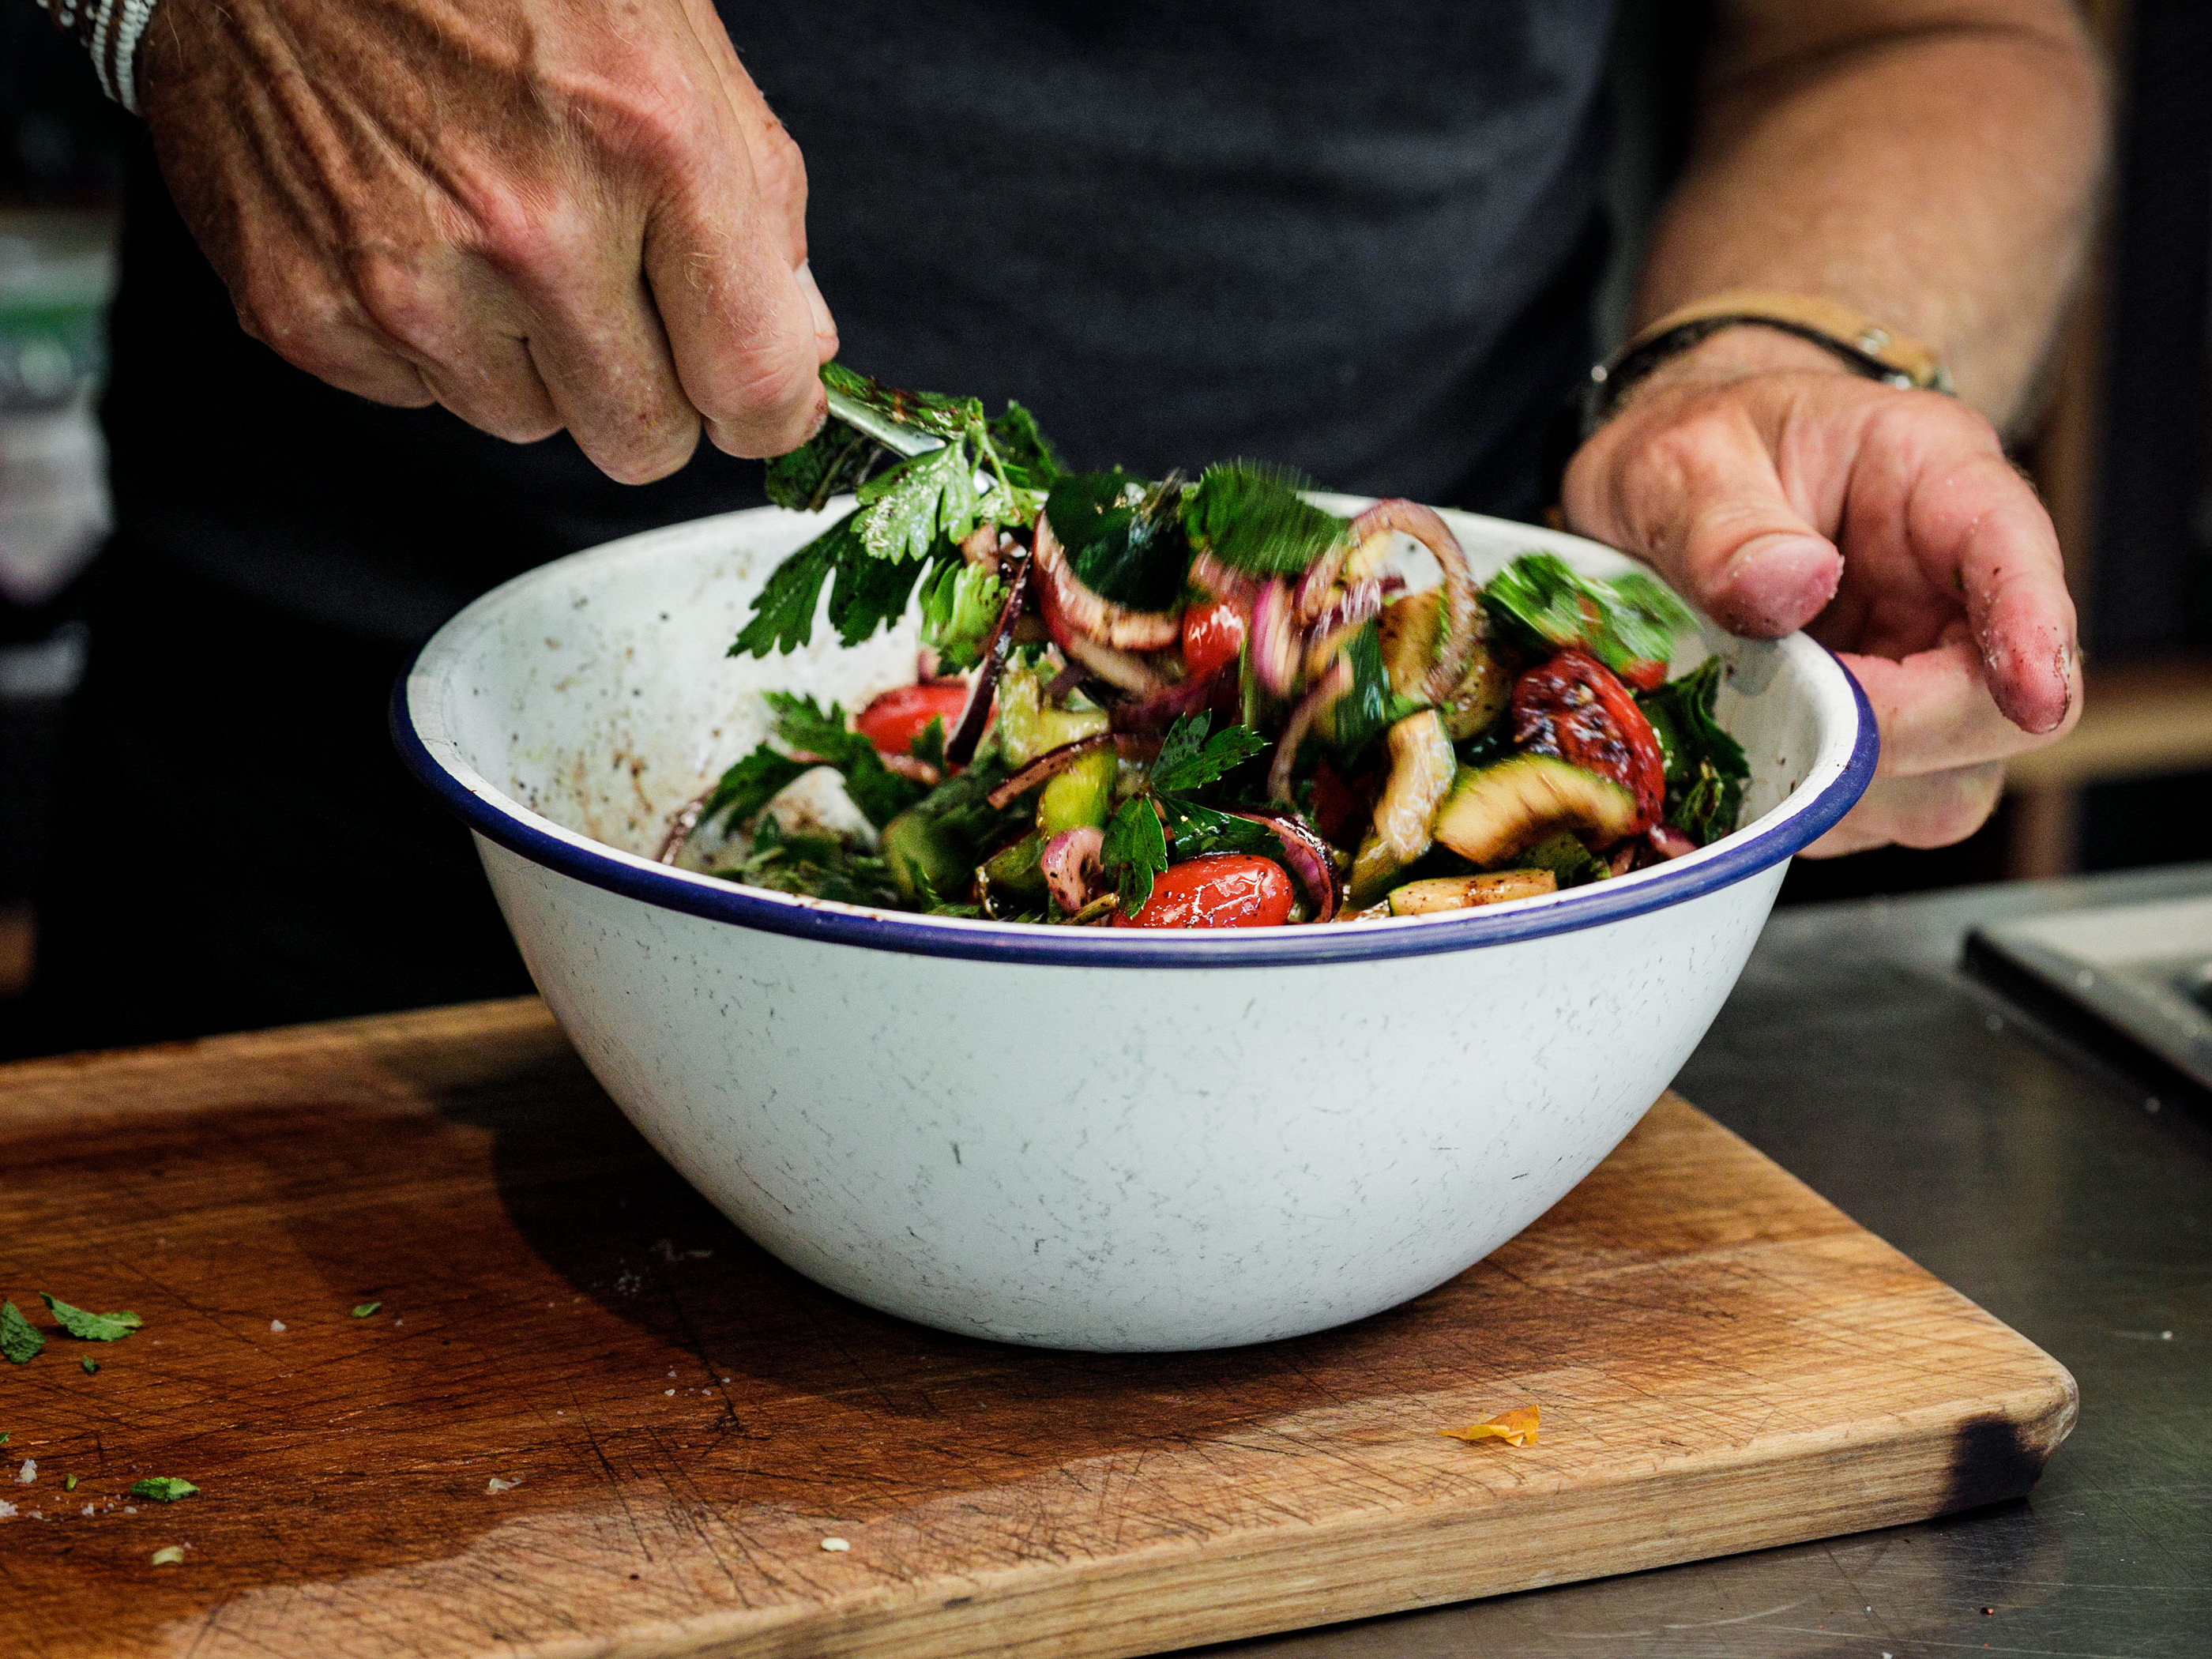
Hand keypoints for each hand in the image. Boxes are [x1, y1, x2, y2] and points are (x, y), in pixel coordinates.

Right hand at [137, 0, 836, 480]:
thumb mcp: (674, 36)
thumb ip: (756, 203)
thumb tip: (798, 345)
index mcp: (649, 144)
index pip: (751, 384)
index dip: (767, 409)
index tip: (755, 401)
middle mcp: (528, 227)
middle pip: (642, 439)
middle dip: (650, 389)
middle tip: (615, 295)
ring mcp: (404, 278)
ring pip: (526, 423)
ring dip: (529, 358)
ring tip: (489, 228)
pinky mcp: (300, 307)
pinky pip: (413, 397)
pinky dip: (422, 338)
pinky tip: (408, 229)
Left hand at [1563, 329, 2079, 854]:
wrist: (1667, 496)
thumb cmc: (1694, 458)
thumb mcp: (1680, 463)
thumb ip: (1723, 523)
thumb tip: (1788, 585)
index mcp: (1934, 485)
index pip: (2016, 557)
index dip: (2034, 634)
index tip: (2028, 695)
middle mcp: (1952, 596)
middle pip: (2000, 711)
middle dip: (1902, 739)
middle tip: (1782, 714)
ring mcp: (1920, 683)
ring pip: (1942, 788)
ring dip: (1845, 789)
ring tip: (1742, 731)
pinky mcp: (1876, 750)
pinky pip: (1870, 815)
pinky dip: (1804, 811)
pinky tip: (1738, 761)